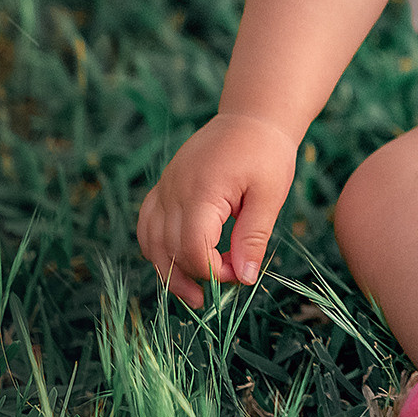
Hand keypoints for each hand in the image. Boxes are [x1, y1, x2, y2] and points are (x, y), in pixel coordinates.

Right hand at [135, 113, 300, 307]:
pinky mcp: (164, 186)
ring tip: (192, 293)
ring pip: (150, 240)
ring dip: (168, 270)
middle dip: (191, 278)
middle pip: (168, 249)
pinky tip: (175, 261)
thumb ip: (253, 238)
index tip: (239, 274)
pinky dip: (156, 247)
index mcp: (202, 191)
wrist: (252, 118)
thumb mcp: (270, 196)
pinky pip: (147, 223)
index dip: (212, 272)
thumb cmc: (266, 154)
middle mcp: (174, 190)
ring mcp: (165, 187)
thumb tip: (245, 279)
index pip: (192, 248)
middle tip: (214, 299)